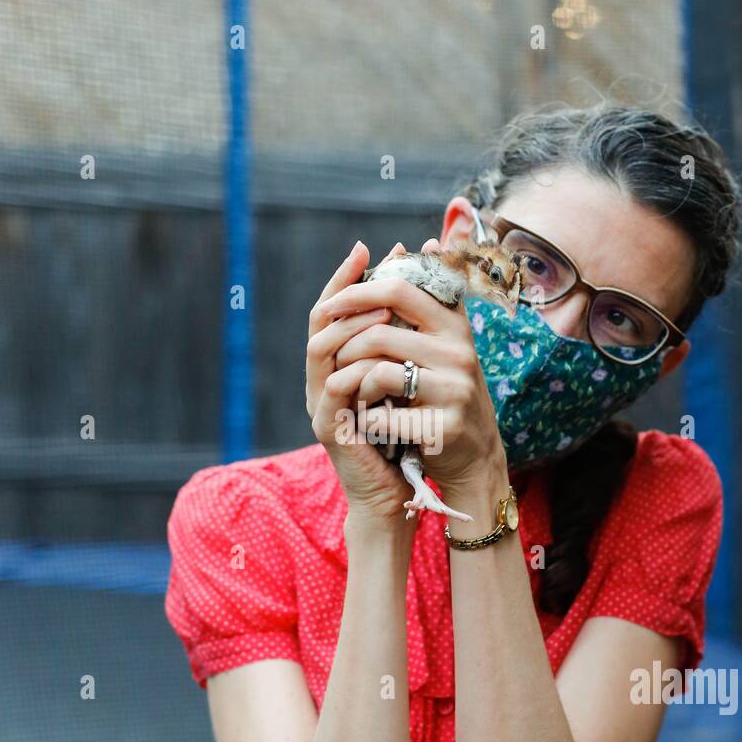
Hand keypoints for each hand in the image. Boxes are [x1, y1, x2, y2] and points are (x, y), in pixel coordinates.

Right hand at [307, 241, 420, 534]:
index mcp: (338, 366)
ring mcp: (320, 404)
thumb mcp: (403, 381)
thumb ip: (404, 343)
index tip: (370, 247)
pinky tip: (378, 351)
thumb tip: (421, 292)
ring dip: (350, 324)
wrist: (391, 495)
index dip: (348, 277)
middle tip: (372, 262)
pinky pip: (334, 390)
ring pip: (320, 350)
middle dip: (346, 288)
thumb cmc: (399, 438)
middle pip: (320, 321)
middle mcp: (322, 380)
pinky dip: (354, 367)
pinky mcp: (329, 429)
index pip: (334, 310)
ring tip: (382, 307)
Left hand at [317, 251, 508, 500]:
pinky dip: (366, 417)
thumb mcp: (446, 341)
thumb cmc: (447, 390)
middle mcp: (460, 352)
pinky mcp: (445, 426)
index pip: (400, 287)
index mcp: (455, 324)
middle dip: (346, 347)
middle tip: (333, 361)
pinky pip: (383, 415)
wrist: (475, 454)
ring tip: (352, 392)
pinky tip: (368, 421)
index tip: (331, 306)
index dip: (358, 292)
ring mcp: (455, 389)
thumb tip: (427, 240)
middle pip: (379, 333)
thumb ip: (430, 297)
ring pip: (378, 373)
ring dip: (354, 384)